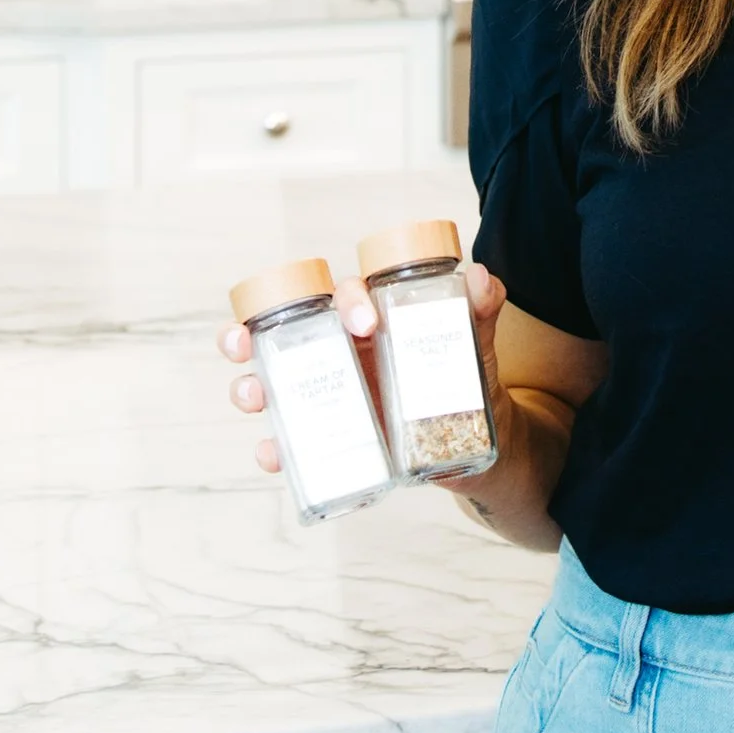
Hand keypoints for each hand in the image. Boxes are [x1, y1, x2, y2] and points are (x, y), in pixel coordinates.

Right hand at [217, 265, 513, 494]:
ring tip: (255, 397)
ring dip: (250, 388)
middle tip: (246, 343)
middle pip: (280, 335)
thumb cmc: (471, 381)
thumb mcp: (475, 347)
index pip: (340, 296)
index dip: (343, 300)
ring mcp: (332, 397)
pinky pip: (292, 443)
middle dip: (248, 333)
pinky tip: (274, 455)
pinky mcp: (334, 440)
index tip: (365, 323)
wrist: (487, 446)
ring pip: (273, 386)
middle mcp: (340, 354)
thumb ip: (480, 312)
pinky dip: (276, 449)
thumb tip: (482, 278)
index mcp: (370, 322)